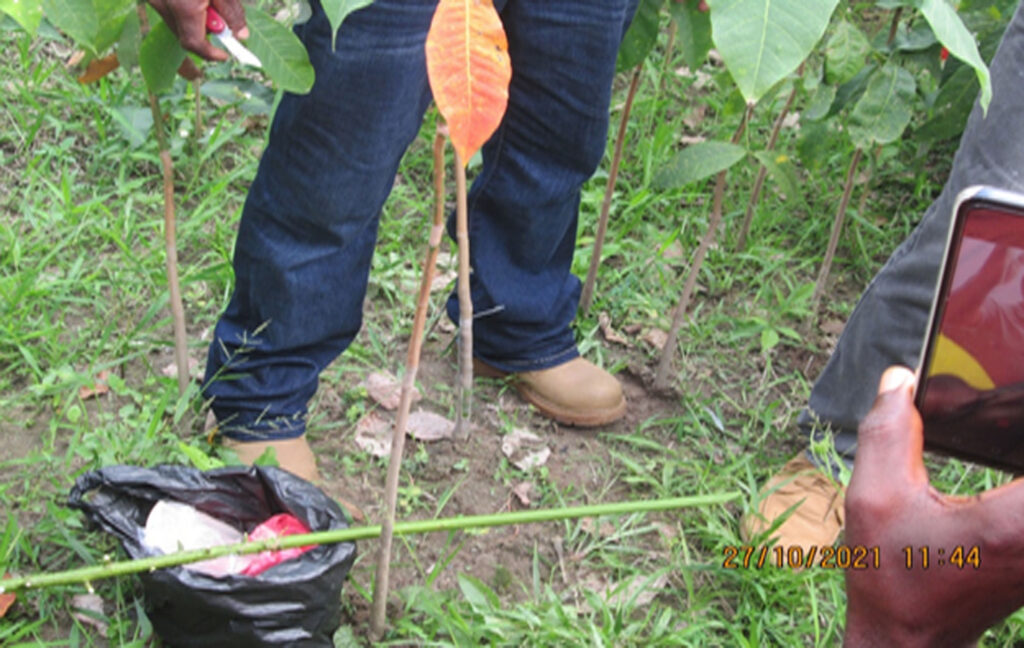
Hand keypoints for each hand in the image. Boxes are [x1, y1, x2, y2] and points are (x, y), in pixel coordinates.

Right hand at [147, 0, 247, 60]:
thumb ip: (232, 13)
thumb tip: (241, 36)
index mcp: (182, 6)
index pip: (195, 44)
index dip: (211, 54)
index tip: (225, 56)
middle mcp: (162, 4)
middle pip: (184, 35)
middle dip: (204, 37)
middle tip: (222, 28)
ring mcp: (154, 0)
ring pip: (176, 24)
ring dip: (194, 23)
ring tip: (207, 3)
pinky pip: (170, 12)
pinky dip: (185, 13)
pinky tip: (195, 1)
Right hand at [843, 366, 1023, 646]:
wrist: (907, 641)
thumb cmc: (892, 581)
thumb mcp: (875, 498)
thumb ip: (888, 433)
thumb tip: (900, 381)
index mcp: (1015, 523)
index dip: (1017, 414)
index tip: (1008, 390)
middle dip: (1016, 428)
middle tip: (1001, 400)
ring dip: (1015, 449)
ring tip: (1000, 423)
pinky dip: (1016, 473)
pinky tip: (1004, 451)